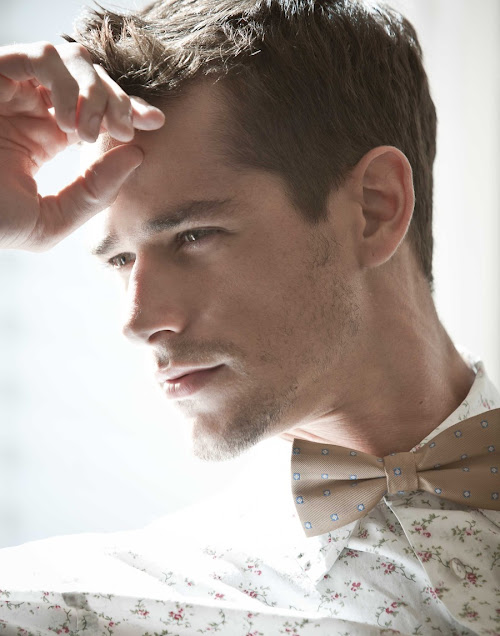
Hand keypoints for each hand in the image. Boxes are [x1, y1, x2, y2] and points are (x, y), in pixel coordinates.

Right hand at [0, 41, 164, 250]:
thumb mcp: (54, 220)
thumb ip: (95, 193)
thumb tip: (138, 154)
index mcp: (49, 135)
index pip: (99, 110)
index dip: (129, 109)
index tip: (155, 122)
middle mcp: (35, 108)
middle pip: (92, 78)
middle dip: (118, 99)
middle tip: (125, 129)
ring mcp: (15, 89)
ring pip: (71, 59)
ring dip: (93, 90)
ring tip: (87, 131)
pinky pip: (41, 58)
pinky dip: (63, 84)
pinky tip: (66, 121)